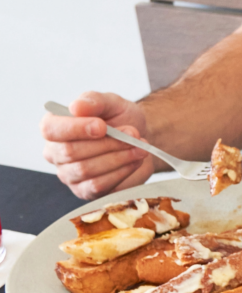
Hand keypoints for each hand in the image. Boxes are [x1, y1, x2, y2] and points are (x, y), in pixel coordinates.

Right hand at [41, 92, 156, 199]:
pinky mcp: (85, 191)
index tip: (102, 126)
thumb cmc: (120, 118)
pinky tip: (135, 160)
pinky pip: (98, 186)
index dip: (76, 128)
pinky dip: (121, 171)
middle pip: (71, 152)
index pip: (50, 129)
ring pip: (85, 170)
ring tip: (139, 147)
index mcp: (55, 126)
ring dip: (118, 157)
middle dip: (107, 143)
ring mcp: (68, 174)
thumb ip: (94, 101)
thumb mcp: (111, 103)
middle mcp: (55, 152)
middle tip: (133, 134)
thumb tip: (76, 107)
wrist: (140, 138)